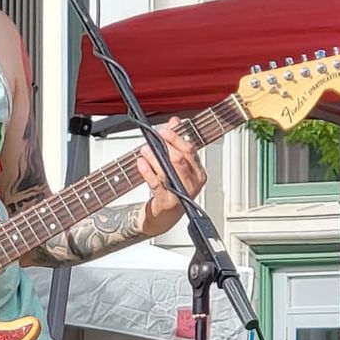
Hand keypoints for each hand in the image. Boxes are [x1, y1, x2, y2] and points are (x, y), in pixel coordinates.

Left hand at [138, 119, 206, 236]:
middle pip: (180, 159)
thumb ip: (177, 143)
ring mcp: (182, 194)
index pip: (190, 150)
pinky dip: (147, 172)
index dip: (177, 138)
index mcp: (198, 172)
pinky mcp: (168, 203)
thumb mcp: (177, 166)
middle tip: (154, 137)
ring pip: (169, 170)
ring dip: (154, 157)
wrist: (164, 217)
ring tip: (144, 149)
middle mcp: (193, 183)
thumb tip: (174, 122)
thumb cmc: (172, 190)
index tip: (165, 130)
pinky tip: (141, 163)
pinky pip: (157, 184)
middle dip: (166, 145)